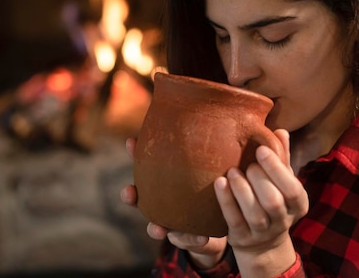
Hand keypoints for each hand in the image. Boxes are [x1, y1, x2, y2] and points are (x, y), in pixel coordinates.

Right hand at [120, 137, 228, 268]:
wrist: (221, 222)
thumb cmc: (213, 187)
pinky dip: (191, 240)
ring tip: (158, 229)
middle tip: (128, 192)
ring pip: (156, 226)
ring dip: (155, 227)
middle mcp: (162, 201)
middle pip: (139, 199)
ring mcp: (171, 221)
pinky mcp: (187, 238)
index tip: (130, 141)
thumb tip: (230, 118)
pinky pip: (186, 240)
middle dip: (130, 196)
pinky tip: (202, 238)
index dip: (135, 153)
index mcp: (165, 181)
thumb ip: (216, 150)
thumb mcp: (215, 167)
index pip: (146, 164)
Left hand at [214, 129, 307, 275]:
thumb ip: (281, 158)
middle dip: (259, 179)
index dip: (276, 168)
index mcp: (298, 204)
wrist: (261, 242)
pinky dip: (226, 201)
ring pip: (255, 214)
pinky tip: (219, 183)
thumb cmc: (272, 199)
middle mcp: (283, 220)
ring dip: (242, 190)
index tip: (261, 149)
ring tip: (232, 172)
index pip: (292, 188)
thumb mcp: (281, 181)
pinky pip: (234, 220)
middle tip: (248, 164)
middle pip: (274, 201)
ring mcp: (262, 232)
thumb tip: (280, 131)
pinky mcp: (242, 237)